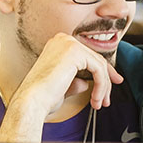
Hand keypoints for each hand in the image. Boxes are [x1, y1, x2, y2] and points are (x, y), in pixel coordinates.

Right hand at [5, 33, 123, 132]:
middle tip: (107, 98)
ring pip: (99, 65)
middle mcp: (62, 40)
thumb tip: (86, 83)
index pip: (87, 56)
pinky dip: (101, 85)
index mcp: (58, 45)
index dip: (102, 72)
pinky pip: (98, 68)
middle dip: (106, 80)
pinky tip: (95, 98)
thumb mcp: (63, 86)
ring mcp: (68, 43)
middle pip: (95, 59)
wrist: (32, 102)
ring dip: (103, 87)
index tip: (110, 86)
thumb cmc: (42, 97)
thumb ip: (76, 81)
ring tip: (99, 103)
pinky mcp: (75, 52)